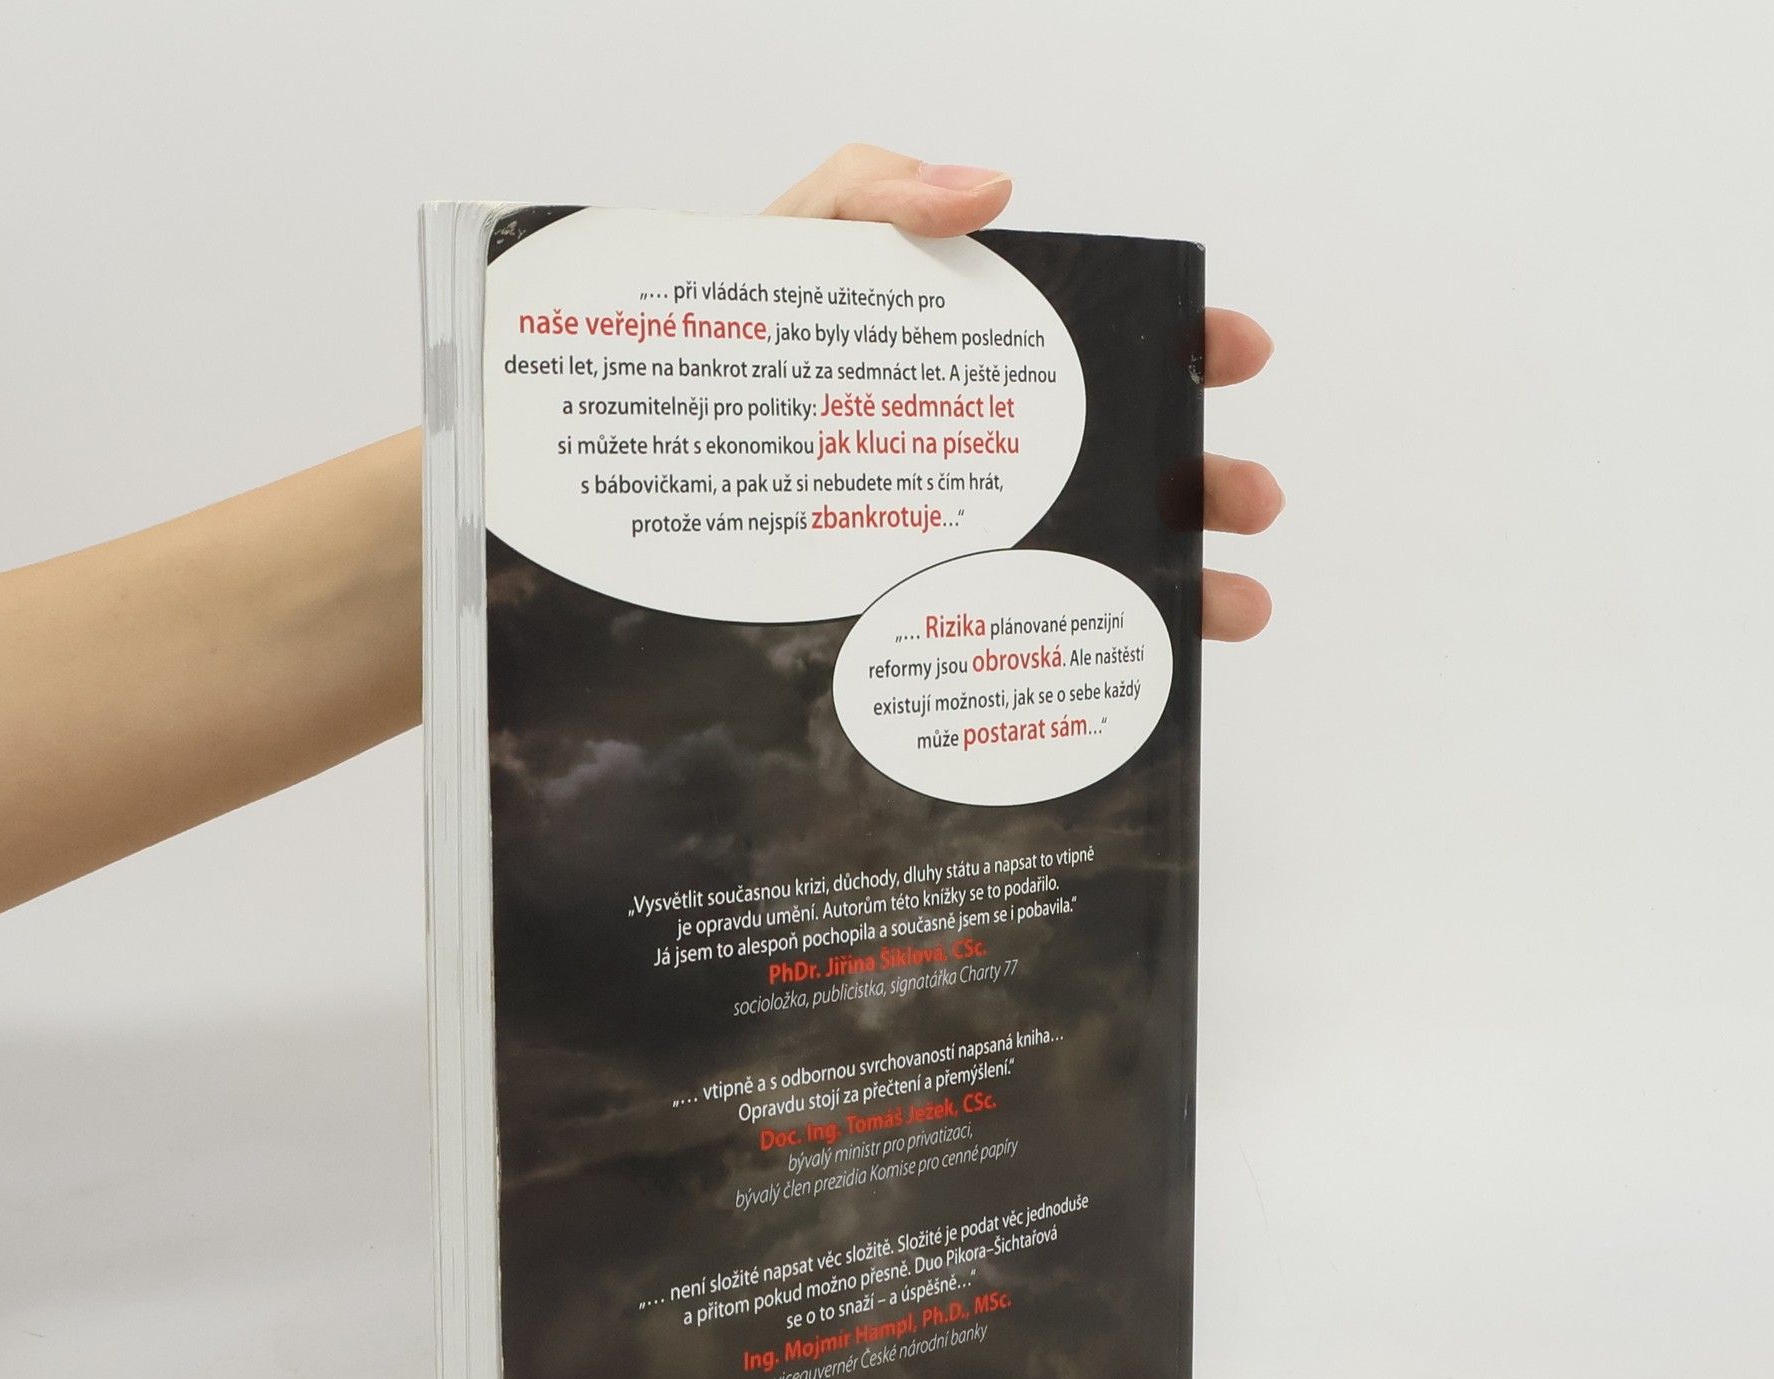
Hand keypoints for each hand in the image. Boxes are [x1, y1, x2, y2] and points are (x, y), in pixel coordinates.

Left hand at [767, 145, 1278, 640]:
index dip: (1182, 345)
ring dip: (1181, 588)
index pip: (1103, 347)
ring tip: (1231, 611)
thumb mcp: (789, 251)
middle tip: (1245, 499)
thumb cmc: (721, 354)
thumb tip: (993, 187)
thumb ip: (874, 196)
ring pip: (1093, 566)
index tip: (1233, 351)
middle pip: (1125, 466)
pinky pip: (1017, 643)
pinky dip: (1078, 664)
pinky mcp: (920, 619)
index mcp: (976, 363)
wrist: (644, 470)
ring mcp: (962, 542)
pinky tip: (1126, 679)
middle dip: (1205, 484)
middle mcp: (987, 457)